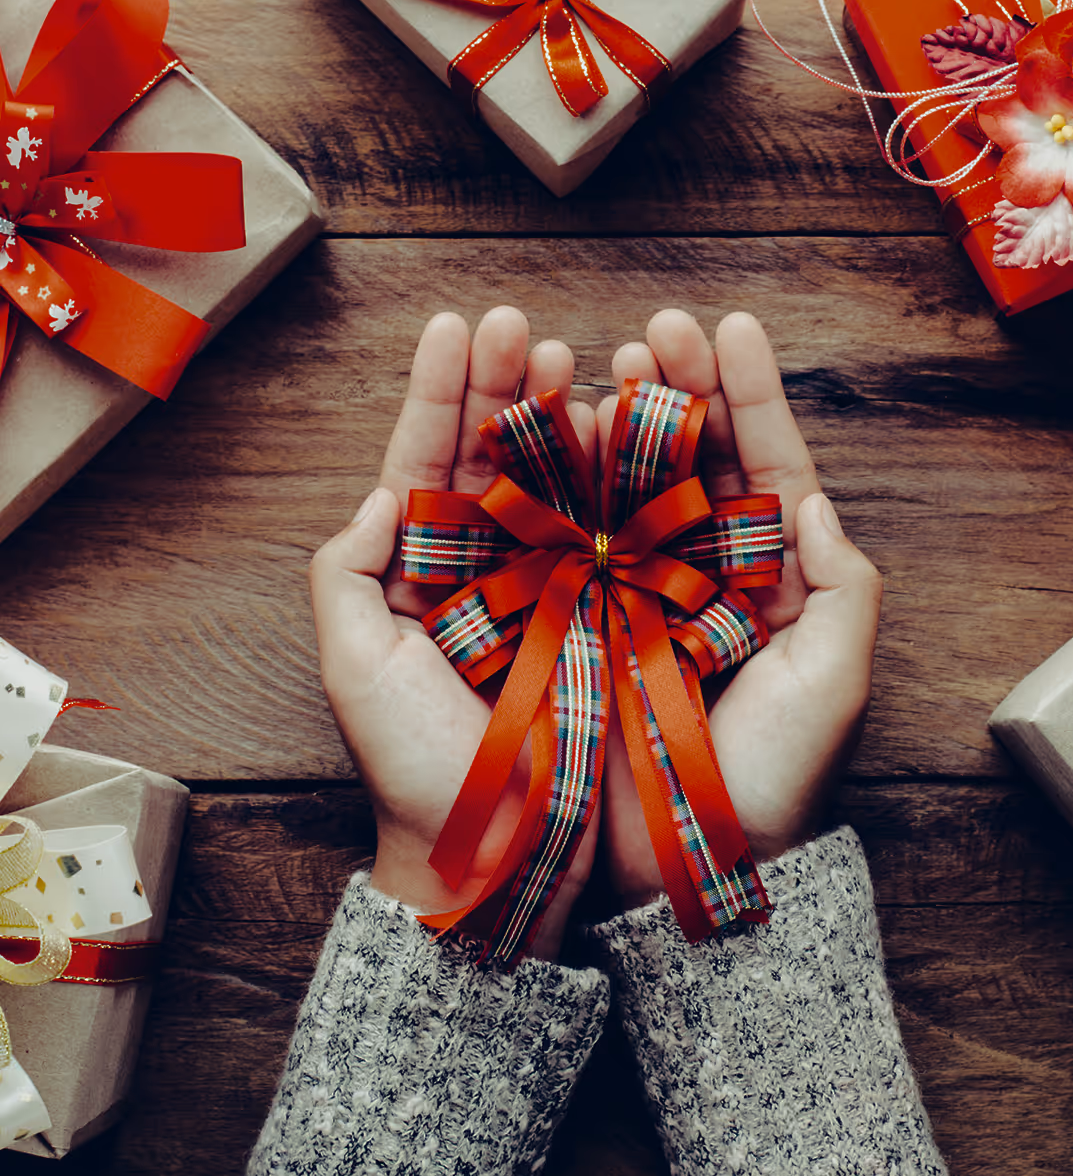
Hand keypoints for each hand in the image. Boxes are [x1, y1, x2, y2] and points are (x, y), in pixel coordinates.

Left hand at [308, 307, 599, 959]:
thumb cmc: (416, 767)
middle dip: (504, 387)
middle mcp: (489, 570)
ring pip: (556, 485)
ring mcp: (550, 589)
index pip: (428, 463)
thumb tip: (383, 494)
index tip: (456, 326)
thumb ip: (349, 575)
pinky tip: (620, 428)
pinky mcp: (604, 616)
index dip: (439, 394)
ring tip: (572, 359)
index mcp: (425, 572)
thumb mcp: (357, 668)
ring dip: (561, 418)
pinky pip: (611, 537)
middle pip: (495, 458)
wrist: (494, 849)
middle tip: (522, 327)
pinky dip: (615, 482)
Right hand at [598, 311, 882, 910]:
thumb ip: (843, 587)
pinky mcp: (583, 620)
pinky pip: (573, 541)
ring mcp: (639, 592)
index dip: (751, 395)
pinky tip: (555, 437)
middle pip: (693, 461)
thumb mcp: (835, 681)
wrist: (697, 859)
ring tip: (602, 364)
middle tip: (656, 330)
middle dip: (679, 389)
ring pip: (629, 487)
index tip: (733, 327)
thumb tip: (812, 501)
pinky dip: (564, 488)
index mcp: (770, 576)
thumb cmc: (778, 776)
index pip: (766, 466)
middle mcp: (702, 573)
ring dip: (617, 421)